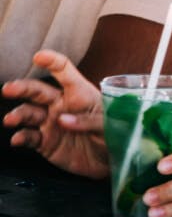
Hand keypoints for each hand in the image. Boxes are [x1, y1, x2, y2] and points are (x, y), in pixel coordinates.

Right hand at [1, 50, 107, 177]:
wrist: (111, 159)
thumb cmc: (115, 133)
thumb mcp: (110, 124)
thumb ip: (89, 121)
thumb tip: (63, 120)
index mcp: (79, 93)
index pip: (65, 72)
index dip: (52, 62)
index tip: (39, 57)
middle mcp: (61, 105)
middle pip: (38, 91)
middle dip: (22, 88)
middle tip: (9, 89)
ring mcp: (50, 122)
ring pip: (29, 113)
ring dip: (18, 115)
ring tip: (11, 119)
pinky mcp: (45, 141)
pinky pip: (29, 137)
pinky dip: (21, 137)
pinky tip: (17, 139)